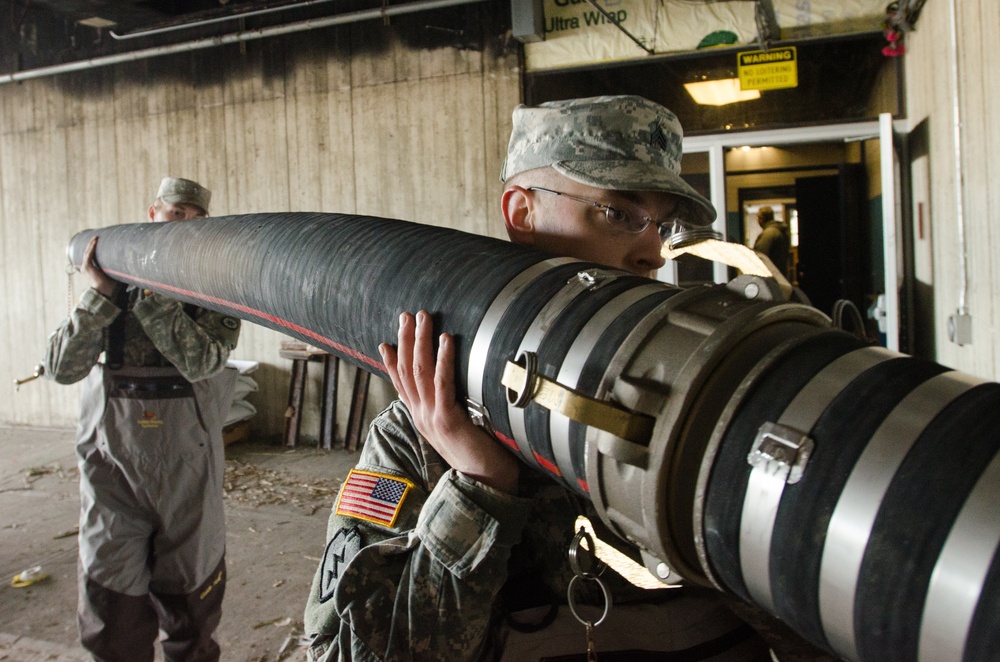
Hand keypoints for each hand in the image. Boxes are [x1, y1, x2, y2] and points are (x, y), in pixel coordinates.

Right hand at [80, 236, 118, 297]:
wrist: (107, 290)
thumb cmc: (111, 284)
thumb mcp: (111, 273)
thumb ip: (113, 268)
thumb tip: (125, 263)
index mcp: (90, 270)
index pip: (90, 257)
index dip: (92, 249)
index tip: (96, 241)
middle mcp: (85, 268)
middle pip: (87, 253)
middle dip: (91, 244)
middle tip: (96, 237)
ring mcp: (85, 267)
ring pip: (87, 252)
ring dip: (91, 244)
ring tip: (95, 237)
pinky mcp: (87, 267)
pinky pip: (89, 254)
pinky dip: (92, 247)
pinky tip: (95, 241)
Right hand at [379, 311, 519, 493]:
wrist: (485, 484)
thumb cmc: (479, 456)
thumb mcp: (457, 429)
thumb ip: (449, 410)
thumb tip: (451, 392)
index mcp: (421, 418)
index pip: (401, 385)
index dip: (392, 362)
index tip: (385, 342)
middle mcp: (421, 416)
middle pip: (407, 371)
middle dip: (406, 340)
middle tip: (406, 314)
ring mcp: (431, 418)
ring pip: (420, 372)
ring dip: (421, 341)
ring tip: (423, 317)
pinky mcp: (447, 420)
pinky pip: (443, 383)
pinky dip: (443, 359)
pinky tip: (446, 339)